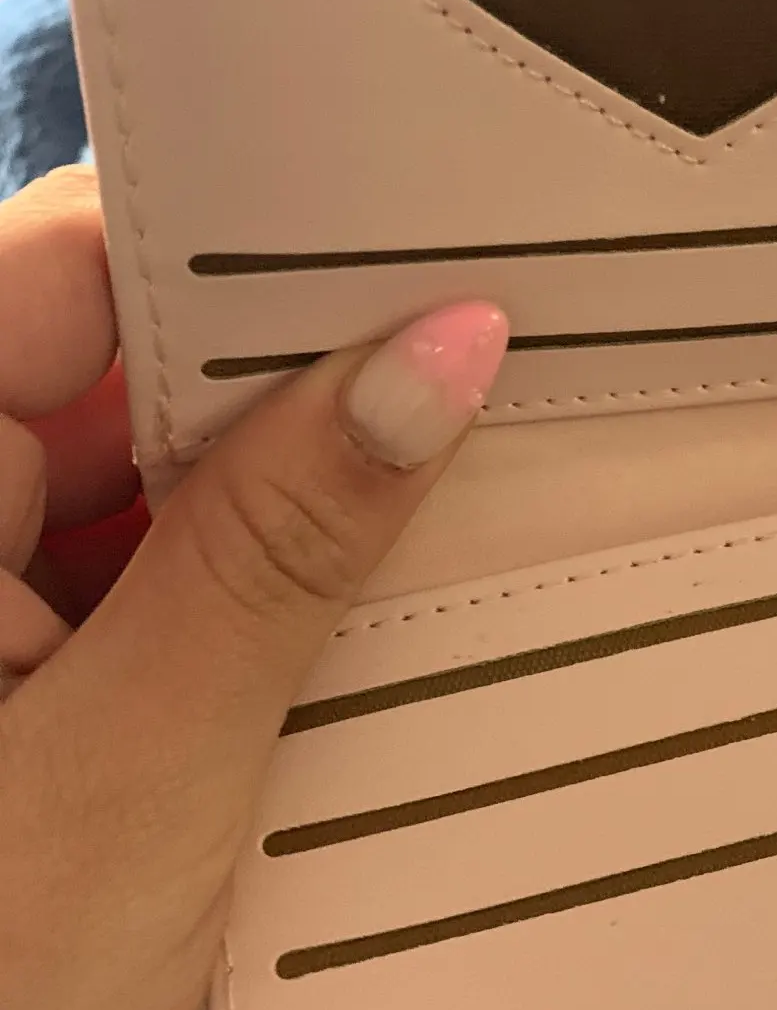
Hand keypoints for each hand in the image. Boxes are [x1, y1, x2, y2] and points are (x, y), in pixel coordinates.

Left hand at [0, 167, 507, 1009]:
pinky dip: (263, 590)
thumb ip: (279, 546)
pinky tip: (375, 613)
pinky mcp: (22, 688)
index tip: (430, 235)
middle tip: (497, 376)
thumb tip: (440, 351)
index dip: (248, 240)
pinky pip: (157, 583)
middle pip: (126, 369)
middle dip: (301, 380)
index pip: (70, 265)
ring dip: (295, 500)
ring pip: (156, 482)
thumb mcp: (139, 774)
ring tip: (465, 499)